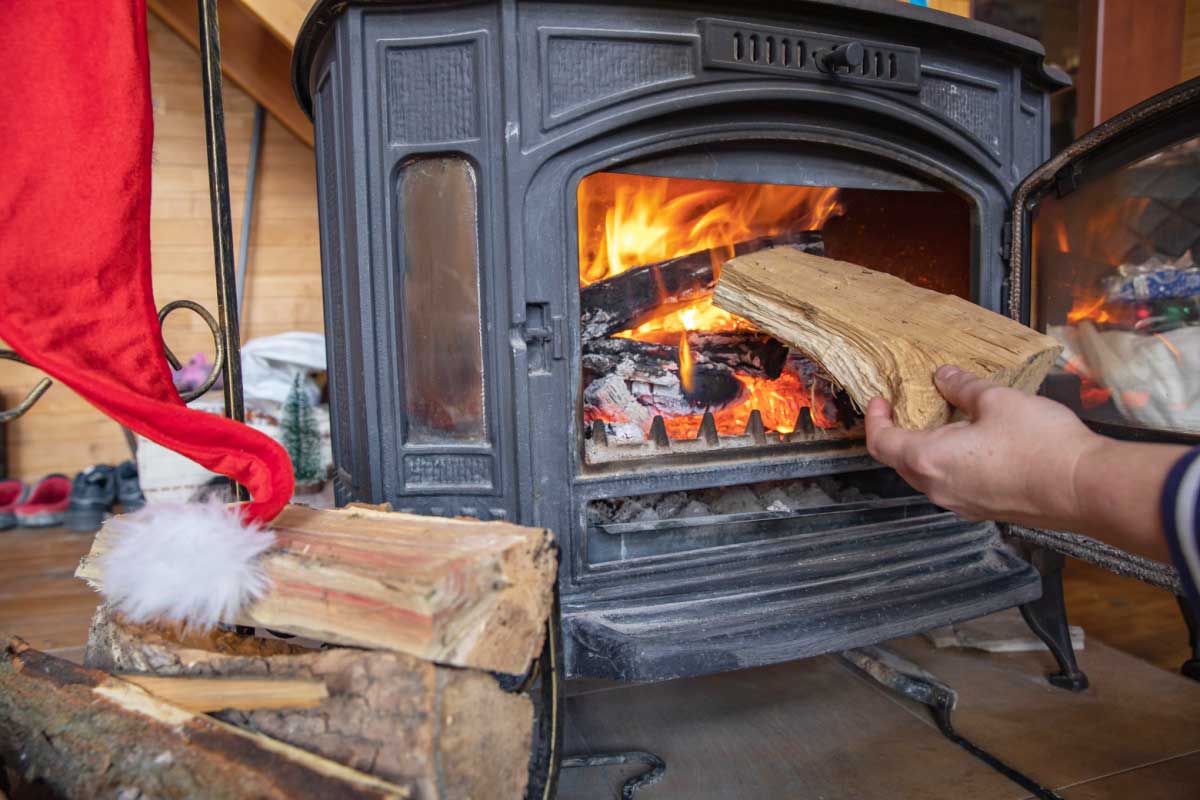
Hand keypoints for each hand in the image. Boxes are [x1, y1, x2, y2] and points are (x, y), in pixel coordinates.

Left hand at [864, 365, 1100, 526]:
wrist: (1085, 488)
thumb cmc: (1040, 444)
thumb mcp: (997, 400)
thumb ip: (962, 387)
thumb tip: (943, 377)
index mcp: (930, 459)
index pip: (881, 443)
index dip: (875, 420)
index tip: (879, 401)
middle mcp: (938, 488)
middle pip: (900, 462)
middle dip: (899, 433)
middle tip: (908, 406)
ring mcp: (962, 504)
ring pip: (927, 475)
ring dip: (927, 448)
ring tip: (945, 419)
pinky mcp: (985, 509)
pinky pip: (953, 484)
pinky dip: (950, 462)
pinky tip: (972, 442)